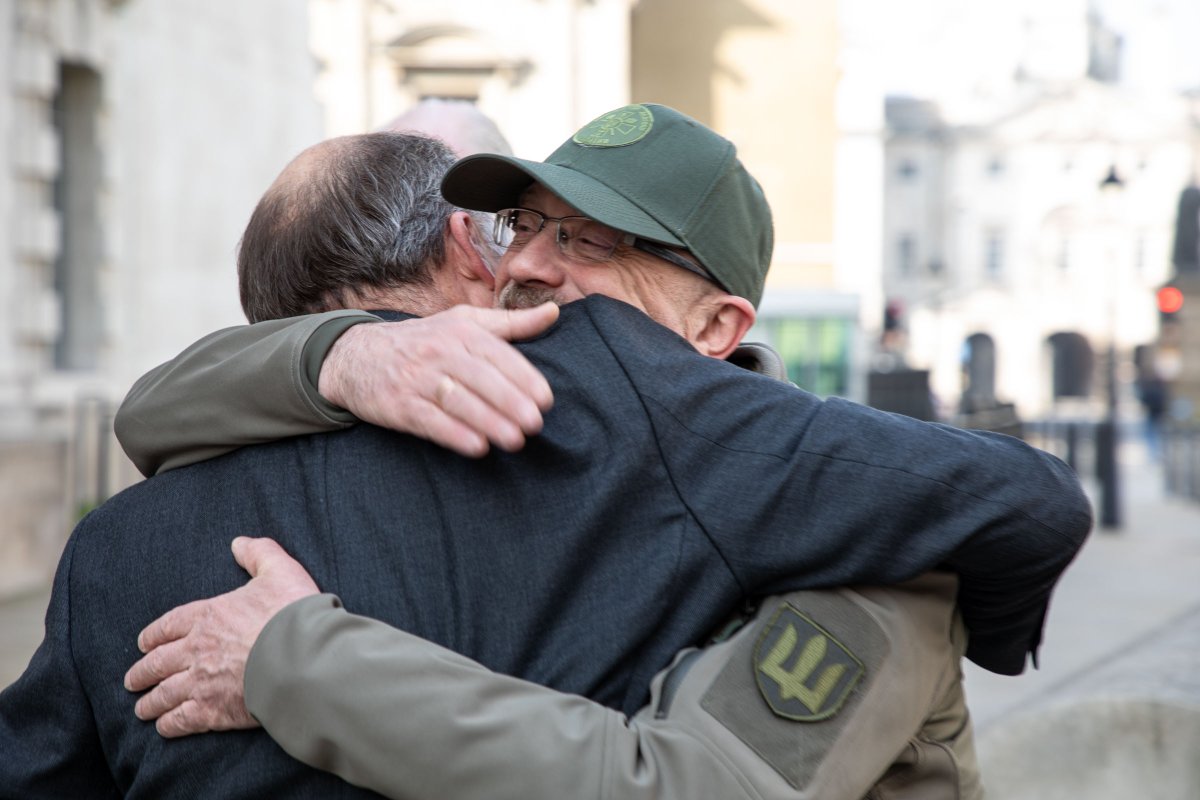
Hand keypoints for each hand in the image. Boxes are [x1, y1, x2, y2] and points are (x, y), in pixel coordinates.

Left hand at [123, 537, 319, 737]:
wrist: (301, 657)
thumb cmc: (291, 613)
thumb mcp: (279, 570)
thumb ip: (258, 553)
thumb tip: (239, 542)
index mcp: (207, 615)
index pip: (167, 626)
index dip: (152, 636)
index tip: (143, 645)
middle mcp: (195, 650)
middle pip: (156, 663)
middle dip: (141, 673)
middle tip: (132, 681)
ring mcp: (200, 682)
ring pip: (162, 694)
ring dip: (149, 702)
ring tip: (142, 709)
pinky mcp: (211, 711)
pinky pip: (179, 720)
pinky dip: (168, 724)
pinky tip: (165, 726)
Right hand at [318, 303, 557, 457]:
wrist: (356, 355)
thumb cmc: (423, 340)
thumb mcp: (463, 323)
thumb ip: (510, 323)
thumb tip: (554, 313)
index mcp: (460, 331)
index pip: (497, 354)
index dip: (523, 377)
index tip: (546, 400)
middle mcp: (438, 352)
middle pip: (480, 378)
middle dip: (510, 402)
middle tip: (535, 424)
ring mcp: (416, 378)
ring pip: (457, 400)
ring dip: (488, 421)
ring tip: (515, 440)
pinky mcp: (398, 404)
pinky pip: (428, 420)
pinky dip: (453, 434)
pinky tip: (477, 447)